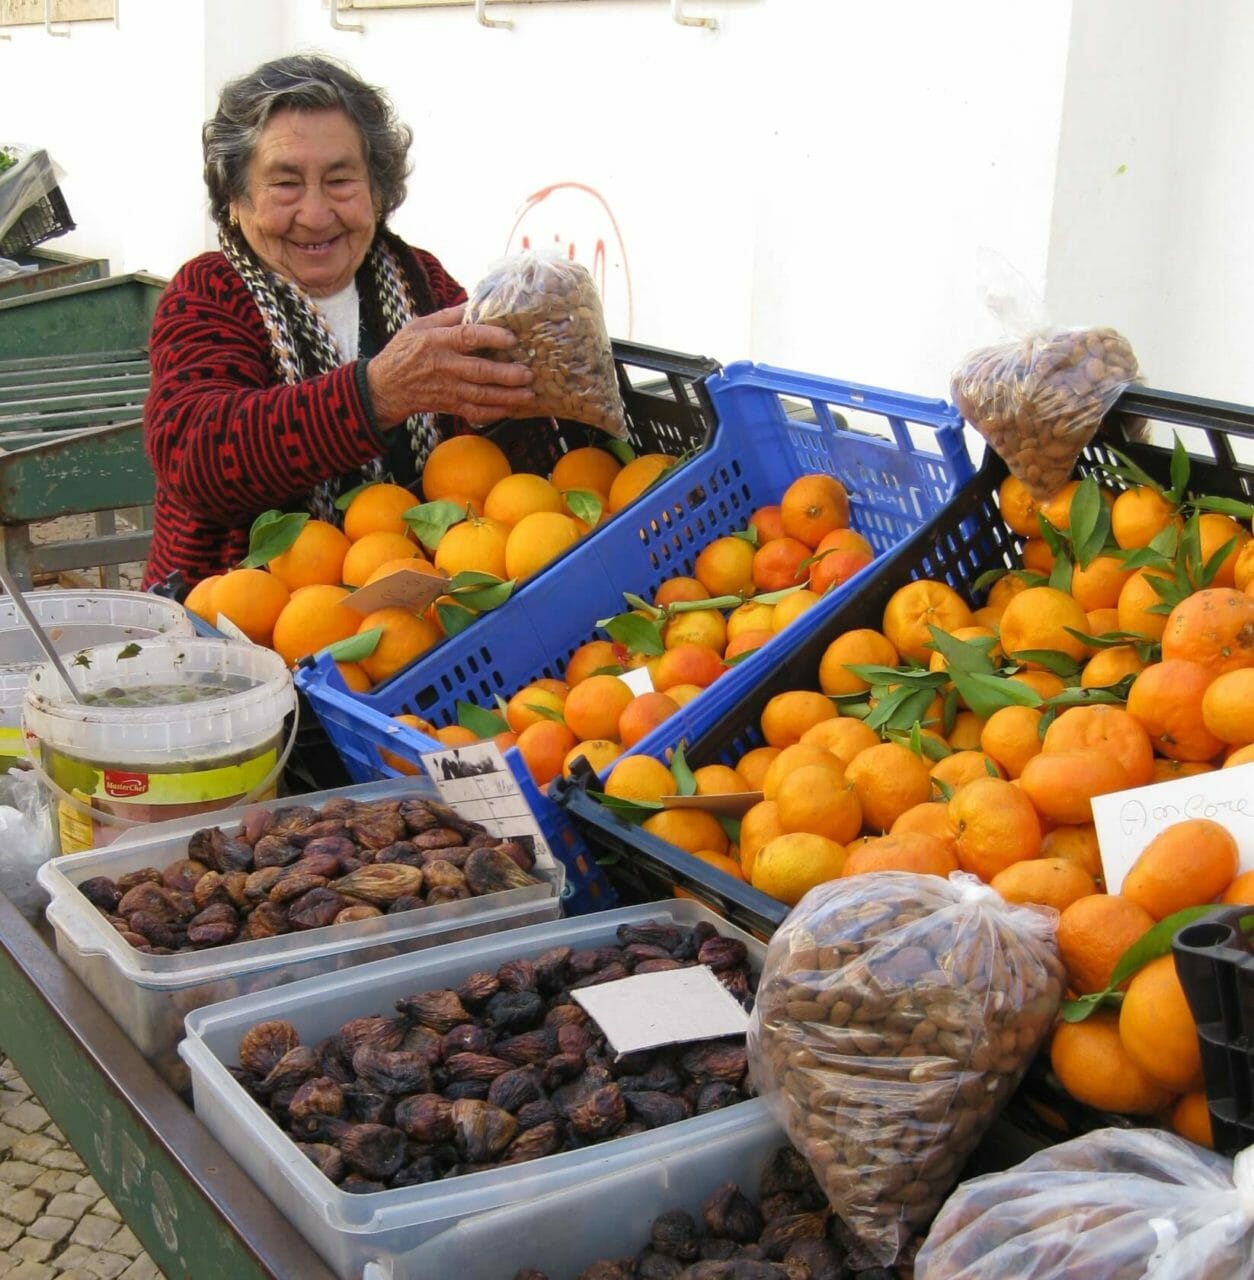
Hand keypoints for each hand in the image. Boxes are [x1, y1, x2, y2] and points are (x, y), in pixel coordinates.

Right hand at [366, 305, 536, 427]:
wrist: (385, 387)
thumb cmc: (405, 351)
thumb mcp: (420, 325)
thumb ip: (449, 316)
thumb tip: (476, 304)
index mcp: (438, 341)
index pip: (467, 337)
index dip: (491, 337)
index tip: (512, 338)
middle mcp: (444, 366)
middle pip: (479, 371)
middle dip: (507, 374)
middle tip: (529, 373)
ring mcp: (448, 389)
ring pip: (481, 395)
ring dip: (508, 396)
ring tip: (529, 394)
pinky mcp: (450, 406)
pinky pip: (475, 412)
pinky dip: (495, 413)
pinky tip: (512, 409)